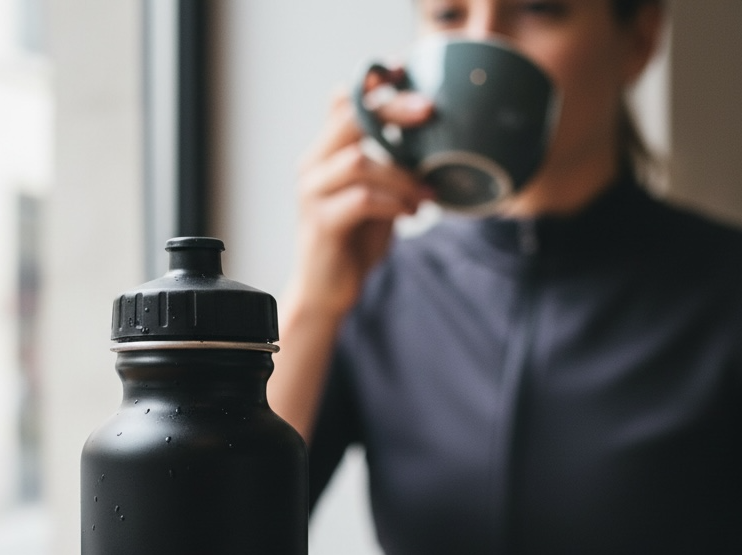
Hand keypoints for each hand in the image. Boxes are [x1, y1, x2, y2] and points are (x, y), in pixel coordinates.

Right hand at [290, 83, 433, 319]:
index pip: (345, 102)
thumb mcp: (374, 195)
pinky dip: (394, 203)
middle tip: (430, 112)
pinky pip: (362, 199)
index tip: (411, 74)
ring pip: (360, 161)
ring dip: (402, 175)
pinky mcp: (322, 224)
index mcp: (324, 154)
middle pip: (349, 118)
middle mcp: (312, 167)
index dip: (377, 85)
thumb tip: (423, 136)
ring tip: (427, 194)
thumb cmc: (352, 243)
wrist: (327, 293)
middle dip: (392, 110)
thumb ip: (386, 164)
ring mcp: (313, 194)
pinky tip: (412, 214)